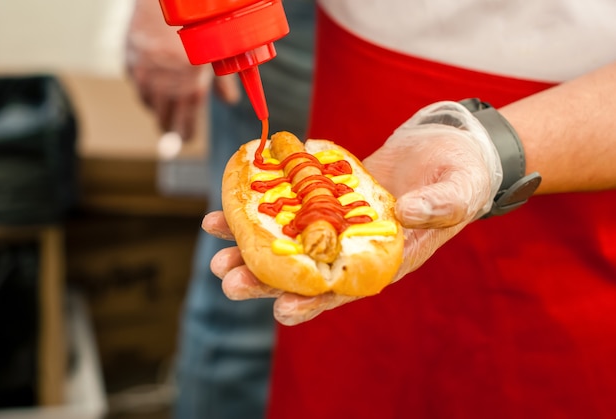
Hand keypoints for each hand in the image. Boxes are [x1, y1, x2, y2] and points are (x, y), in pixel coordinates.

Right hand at [125, 0, 239, 139]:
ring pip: (149, 105)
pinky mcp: (129, 66)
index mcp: (190, 88)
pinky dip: (146, 90)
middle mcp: (164, 87)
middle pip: (164, 122)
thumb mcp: (216, 54)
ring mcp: (143, 78)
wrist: (161, 2)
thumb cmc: (194, 27)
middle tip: (175, 129)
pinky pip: (137, 88)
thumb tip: (230, 100)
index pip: (185, 125)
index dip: (186, 134)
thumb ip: (223, 81)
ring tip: (167, 103)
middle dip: (171, 127)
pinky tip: (155, 83)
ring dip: (158, 107)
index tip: (188, 138)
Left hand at [203, 101, 502, 324]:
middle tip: (228, 279)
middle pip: (302, 270)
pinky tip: (230, 203)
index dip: (313, 301)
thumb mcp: (458, 193)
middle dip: (264, 278)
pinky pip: (290, 202)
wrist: (448, 148)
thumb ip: (438, 206)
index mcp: (384, 260)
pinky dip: (261, 203)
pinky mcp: (325, 194)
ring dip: (251, 243)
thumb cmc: (461, 178)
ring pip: (287, 239)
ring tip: (215, 243)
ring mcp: (336, 220)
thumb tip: (408, 211)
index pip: (344, 289)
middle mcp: (353, 246)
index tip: (281, 309)